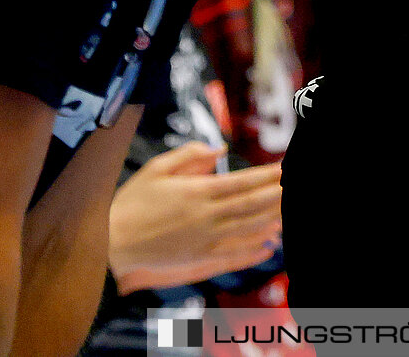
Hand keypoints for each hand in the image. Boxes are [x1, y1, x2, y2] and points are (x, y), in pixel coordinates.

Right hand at [108, 142, 281, 293]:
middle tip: (298, 185)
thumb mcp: (156, 169)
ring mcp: (204, 240)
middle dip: (278, 194)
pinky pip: (234, 254)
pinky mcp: (198, 259)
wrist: (109, 245)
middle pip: (251, 205)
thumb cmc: (131, 203)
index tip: (285, 167)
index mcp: (197, 192)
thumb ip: (190, 155)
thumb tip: (219, 149)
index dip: (267, 175)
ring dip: (273, 219)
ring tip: (291, 209)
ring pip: (247, 229)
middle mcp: (205, 216)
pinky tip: (270, 243)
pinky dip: (254, 249)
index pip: (242, 182)